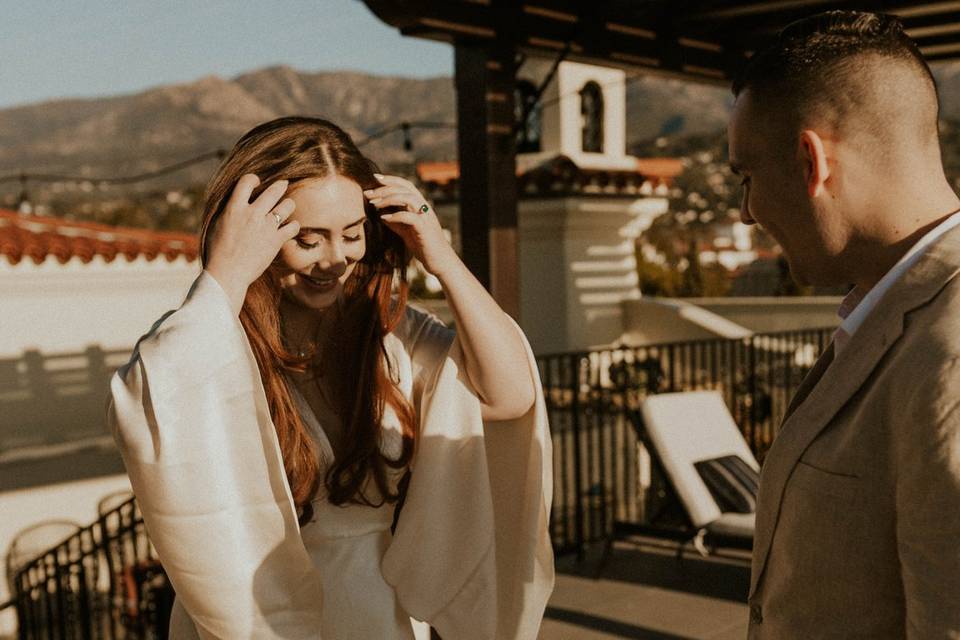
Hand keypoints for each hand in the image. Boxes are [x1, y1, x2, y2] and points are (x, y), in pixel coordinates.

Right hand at [205, 174, 299, 312]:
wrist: (227, 273)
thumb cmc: (217, 252)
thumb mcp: (216, 225)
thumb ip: (228, 210)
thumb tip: (234, 200)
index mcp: (234, 208)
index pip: (246, 181)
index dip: (254, 179)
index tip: (257, 183)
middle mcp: (252, 213)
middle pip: (273, 191)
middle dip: (280, 185)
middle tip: (283, 184)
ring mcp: (266, 226)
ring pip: (287, 205)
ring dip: (288, 205)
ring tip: (286, 207)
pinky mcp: (276, 240)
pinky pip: (294, 226)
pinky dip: (294, 226)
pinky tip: (289, 228)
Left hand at [364, 174, 457, 276]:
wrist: (439, 261)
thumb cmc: (423, 246)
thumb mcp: (406, 232)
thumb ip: (396, 222)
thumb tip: (382, 214)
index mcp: (420, 206)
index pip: (406, 185)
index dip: (391, 179)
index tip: (374, 178)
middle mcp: (424, 208)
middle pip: (404, 189)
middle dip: (384, 189)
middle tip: (368, 194)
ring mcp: (426, 217)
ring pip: (408, 198)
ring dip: (388, 199)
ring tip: (374, 204)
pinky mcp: (425, 229)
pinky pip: (410, 217)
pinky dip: (395, 216)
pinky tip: (383, 218)